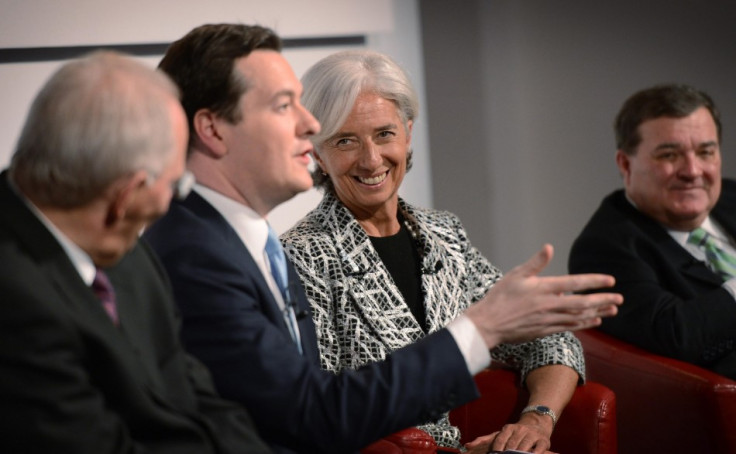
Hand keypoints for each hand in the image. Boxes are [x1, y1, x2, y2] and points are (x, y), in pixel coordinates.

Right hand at [464, 244, 621, 347]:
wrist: (488, 324)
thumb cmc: (500, 297)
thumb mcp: (515, 275)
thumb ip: (535, 263)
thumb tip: (549, 247)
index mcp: (543, 288)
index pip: (574, 283)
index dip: (594, 281)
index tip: (610, 281)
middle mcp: (549, 305)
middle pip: (582, 303)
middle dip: (603, 300)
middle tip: (620, 299)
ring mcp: (548, 320)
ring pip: (579, 316)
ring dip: (598, 313)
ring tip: (613, 310)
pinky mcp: (545, 330)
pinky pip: (570, 327)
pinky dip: (584, 324)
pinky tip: (593, 321)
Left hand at [464, 420, 555, 453]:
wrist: (537, 423)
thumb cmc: (515, 432)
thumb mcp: (500, 433)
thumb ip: (485, 440)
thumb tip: (467, 445)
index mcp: (508, 428)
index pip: (500, 440)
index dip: (497, 450)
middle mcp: (520, 430)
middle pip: (512, 445)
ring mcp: (532, 435)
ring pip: (524, 447)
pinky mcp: (543, 441)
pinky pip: (538, 449)